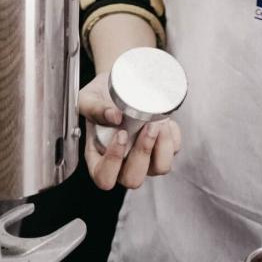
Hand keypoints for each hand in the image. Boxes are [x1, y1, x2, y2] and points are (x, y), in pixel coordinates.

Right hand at [79, 71, 181, 190]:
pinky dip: (173, 136)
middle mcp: (123, 164)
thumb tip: (115, 116)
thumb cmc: (99, 97)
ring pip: (160, 169)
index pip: (104, 177)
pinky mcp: (162, 147)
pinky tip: (165, 119)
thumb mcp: (88, 99)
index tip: (121, 134)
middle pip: (134, 179)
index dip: (114, 162)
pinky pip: (174, 150)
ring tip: (160, 122)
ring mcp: (145, 158)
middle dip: (143, 153)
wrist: (119, 82)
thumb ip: (95, 109)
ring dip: (163, 147)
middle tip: (147, 127)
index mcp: (99, 158)